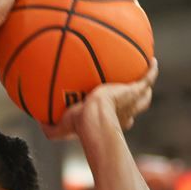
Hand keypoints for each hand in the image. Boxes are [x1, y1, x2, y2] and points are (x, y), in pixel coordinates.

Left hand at [42, 60, 158, 139]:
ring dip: (145, 85)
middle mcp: (124, 113)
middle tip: (132, 89)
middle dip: (134, 100)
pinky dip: (151, 70)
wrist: (94, 120)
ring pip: (144, 93)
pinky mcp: (135, 90)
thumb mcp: (59, 129)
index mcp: (110, 120)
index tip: (112, 107)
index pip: (117, 117)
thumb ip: (49, 127)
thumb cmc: (78, 127)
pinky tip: (152, 60)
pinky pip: (148, 78)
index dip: (117, 114)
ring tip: (146, 71)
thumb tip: (38, 123)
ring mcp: (132, 102)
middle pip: (134, 106)